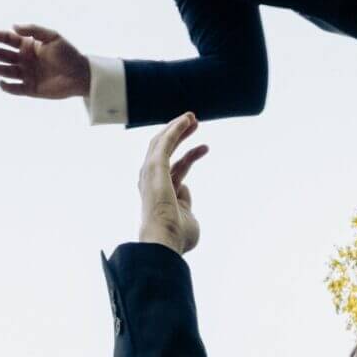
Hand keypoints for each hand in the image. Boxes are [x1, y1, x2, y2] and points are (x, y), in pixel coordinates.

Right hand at [0, 24, 90, 98]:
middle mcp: (24, 59)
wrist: (81, 75)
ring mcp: (26, 74)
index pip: (8, 39)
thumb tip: (13, 26)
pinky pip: (15, 88)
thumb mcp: (53, 37)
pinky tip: (0, 83)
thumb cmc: (68, 54)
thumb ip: (34, 30)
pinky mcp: (30, 89)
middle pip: (3, 55)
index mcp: (28, 45)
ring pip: (6, 71)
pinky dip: (7, 87)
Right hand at [136, 113, 209, 254]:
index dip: (190, 156)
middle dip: (180, 135)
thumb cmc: (177, 236)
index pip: (176, 168)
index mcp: (160, 194)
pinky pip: (165, 142)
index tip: (206, 147)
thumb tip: (185, 189)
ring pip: (162, 142)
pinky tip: (186, 120)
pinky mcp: (154, 166)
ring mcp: (151, 172)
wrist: (165, 240)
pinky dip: (175, 129)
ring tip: (192, 117)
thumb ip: (187, 204)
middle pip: (166, 151)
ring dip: (176, 128)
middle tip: (195, 122)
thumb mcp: (189, 219)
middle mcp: (152, 181)